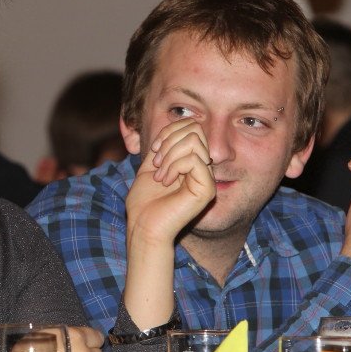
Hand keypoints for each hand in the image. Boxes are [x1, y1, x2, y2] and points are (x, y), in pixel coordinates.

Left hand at [125, 119, 215, 244]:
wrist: (143, 227)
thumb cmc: (144, 202)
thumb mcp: (150, 165)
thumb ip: (164, 146)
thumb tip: (176, 124)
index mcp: (191, 161)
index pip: (191, 127)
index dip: (169, 132)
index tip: (155, 151)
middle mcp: (203, 168)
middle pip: (195, 129)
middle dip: (169, 141)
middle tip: (157, 163)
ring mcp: (207, 178)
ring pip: (195, 141)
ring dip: (170, 155)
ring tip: (160, 175)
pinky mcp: (207, 188)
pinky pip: (194, 159)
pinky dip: (174, 166)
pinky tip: (164, 181)